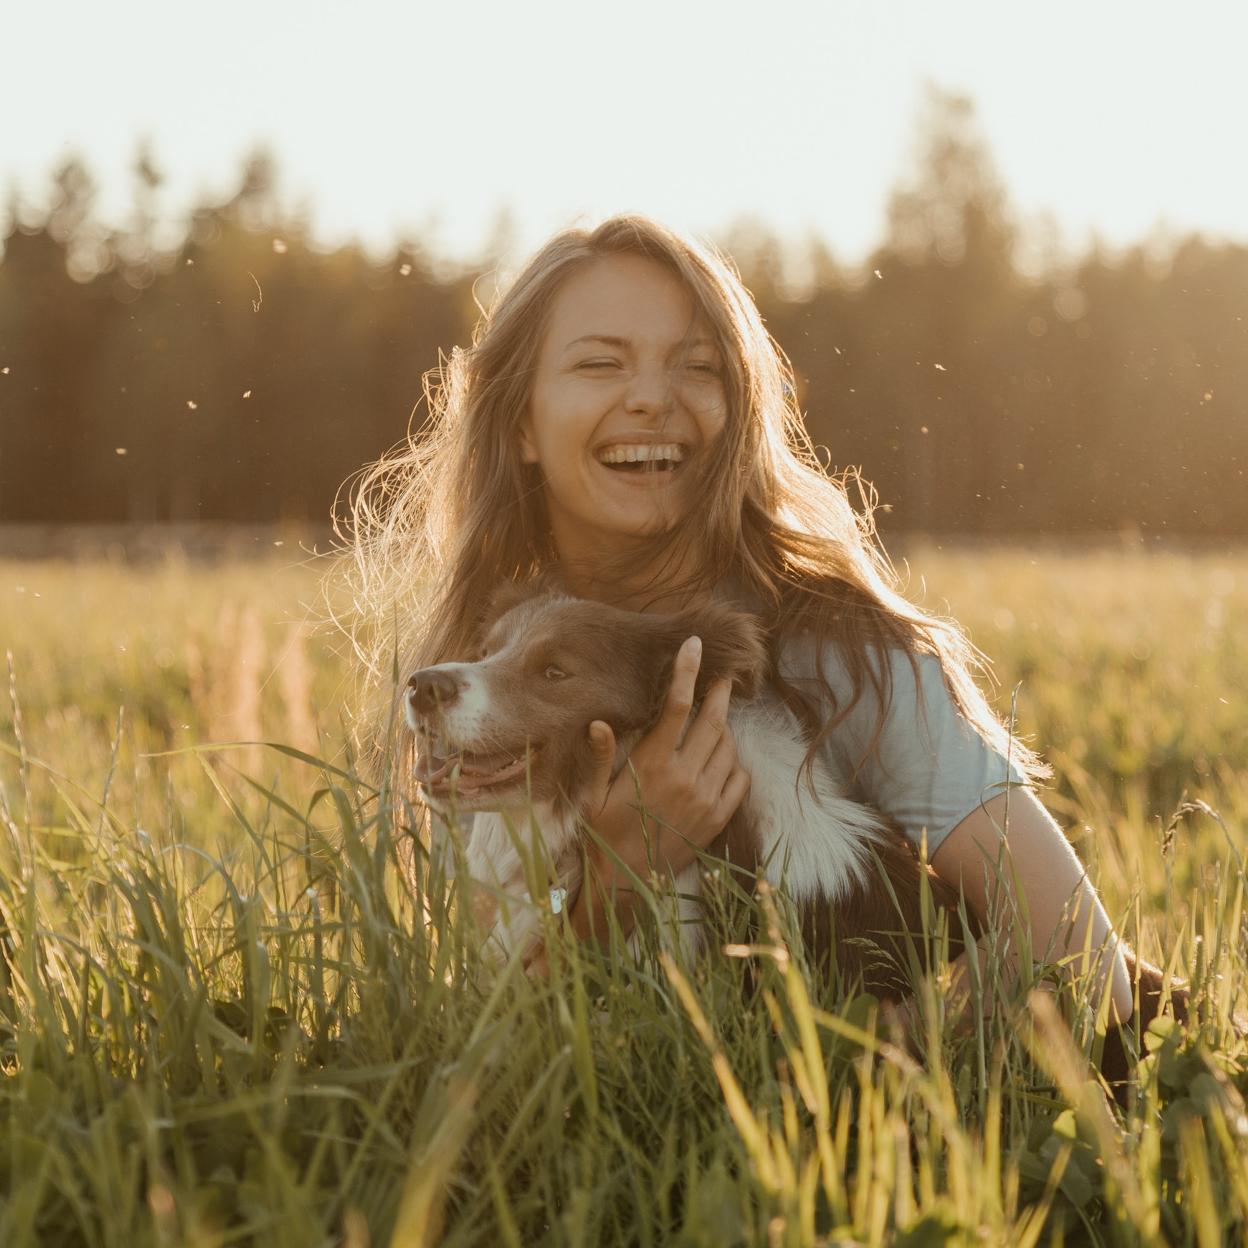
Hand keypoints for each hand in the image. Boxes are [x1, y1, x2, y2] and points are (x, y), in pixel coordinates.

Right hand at [580, 635, 751, 889]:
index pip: (676, 707)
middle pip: (712, 720)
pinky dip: (734, 764)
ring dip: (724, 729)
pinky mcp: (717, 819)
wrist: (625, 885)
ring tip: (715, 722)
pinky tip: (721, 761)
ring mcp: (705, 799)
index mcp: (651, 765)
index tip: (695, 646)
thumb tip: (598, 722)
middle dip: (719, 693)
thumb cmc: (602, 835)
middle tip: (723, 678)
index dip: (687, 672)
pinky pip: (739, 780)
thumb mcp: (592, 795)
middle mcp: (683, 778)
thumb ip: (600, 757)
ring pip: (728, 748)